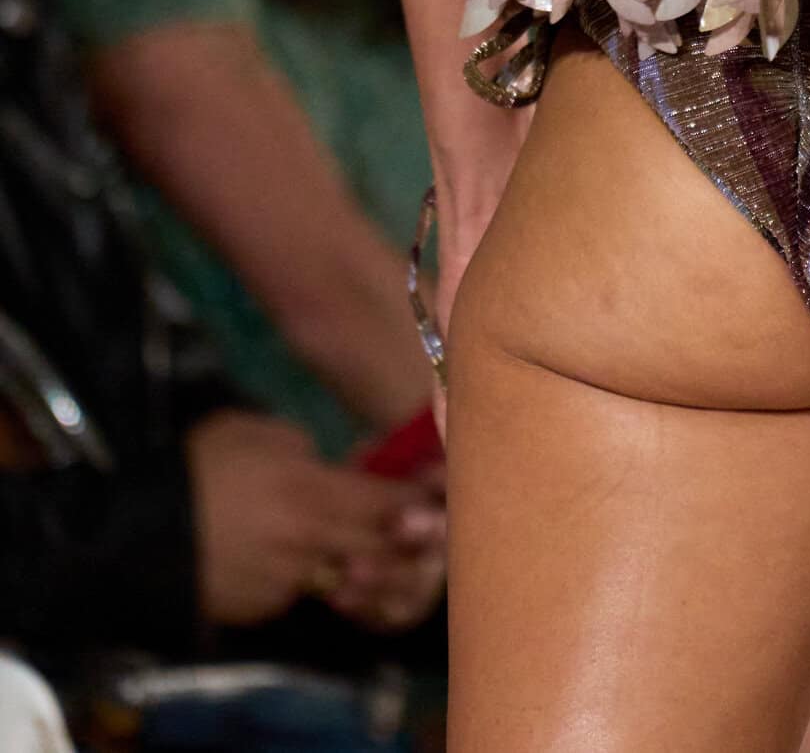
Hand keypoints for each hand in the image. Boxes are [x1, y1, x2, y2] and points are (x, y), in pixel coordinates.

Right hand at [186, 410, 440, 629]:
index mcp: (312, 493)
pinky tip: (275, 554)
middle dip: (400, 537)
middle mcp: (310, 544)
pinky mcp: (262, 608)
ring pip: (339, 572)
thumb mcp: (257, 431)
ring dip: (351, 558)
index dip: (418, 500)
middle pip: (375, 547)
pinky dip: (299, 574)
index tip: (438, 493)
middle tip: (416, 524)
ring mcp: (287, 583)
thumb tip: (326, 465)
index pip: (385, 504)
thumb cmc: (201, 466)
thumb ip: (304, 447)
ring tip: (334, 534)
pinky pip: (296, 590)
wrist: (141, 532)